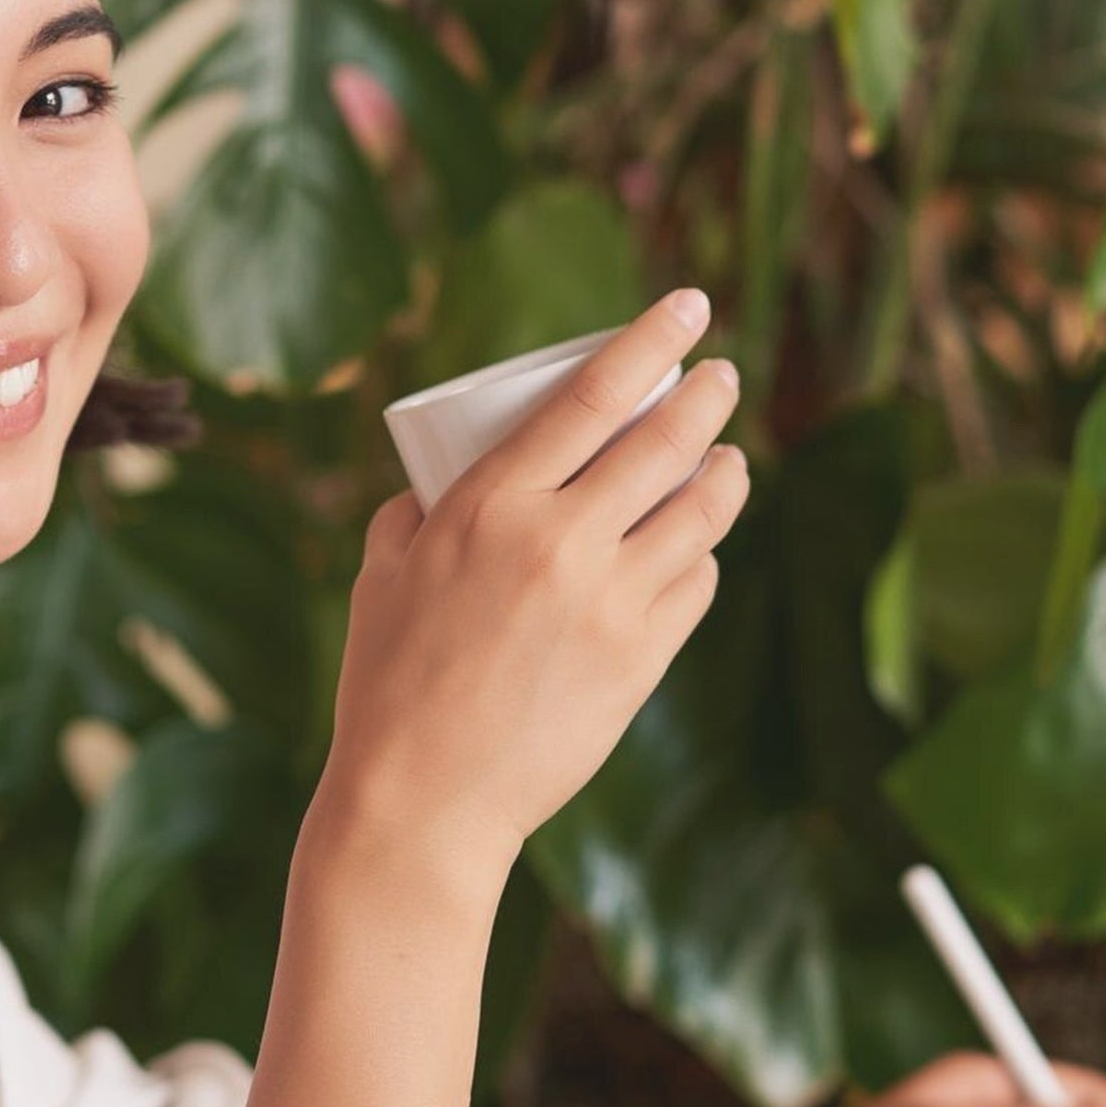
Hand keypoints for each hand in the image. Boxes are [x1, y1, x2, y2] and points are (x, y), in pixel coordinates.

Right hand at [320, 288, 750, 883]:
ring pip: (700, 511)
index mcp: (489, 506)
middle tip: (721, 377)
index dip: (651, 339)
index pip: (594, 395)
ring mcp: (609, 602)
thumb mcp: (379, 579)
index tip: (688, 306)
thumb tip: (436, 485)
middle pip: (665, 441)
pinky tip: (695, 550)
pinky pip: (695, 583)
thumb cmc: (387, 686)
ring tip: (726, 460)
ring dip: (724, 472)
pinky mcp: (640, 660)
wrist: (423, 800)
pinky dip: (700, 556)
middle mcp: (559, 542)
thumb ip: (412, 516)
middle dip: (707, 395)